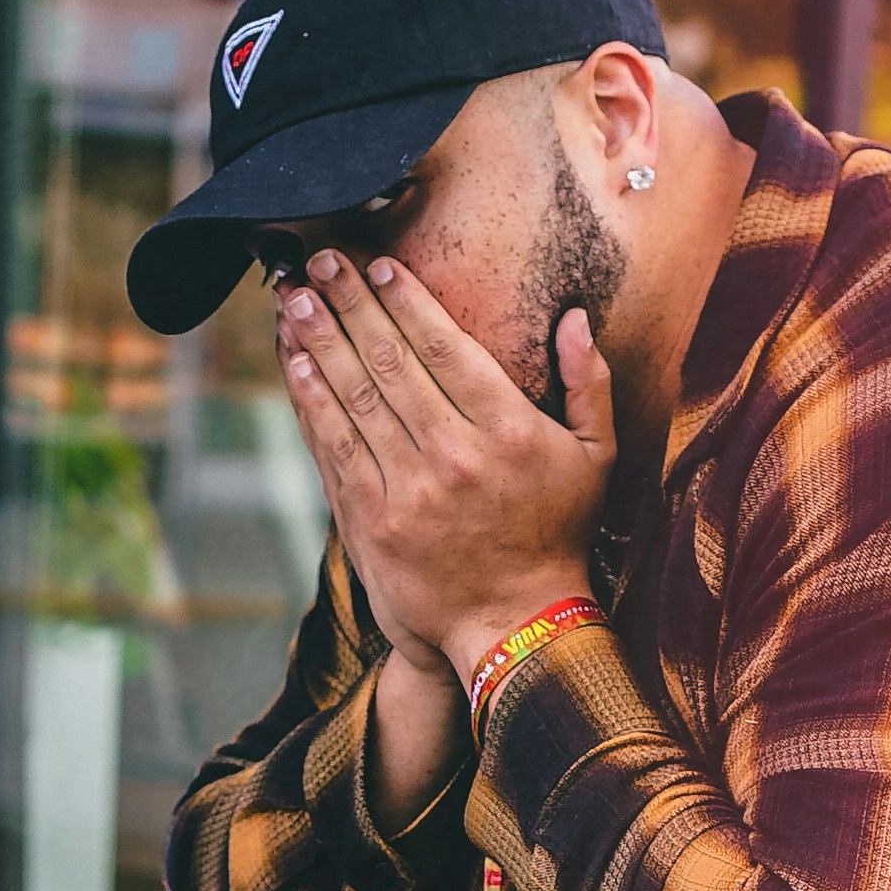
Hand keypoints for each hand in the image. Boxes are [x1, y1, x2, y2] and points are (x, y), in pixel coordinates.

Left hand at [274, 250, 614, 684]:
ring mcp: (408, 490)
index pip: (445, 348)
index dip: (406, 301)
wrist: (514, 628)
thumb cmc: (558, 537)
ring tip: (295, 299)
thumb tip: (574, 319)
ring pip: (355, 399)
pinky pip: (335, 449)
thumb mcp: (596, 458)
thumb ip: (588, 384)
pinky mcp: (372, 522)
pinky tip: (295, 365)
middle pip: (391, 362)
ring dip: (319, 343)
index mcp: (507, 430)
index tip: (379, 266)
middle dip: (352, 305)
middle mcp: (454, 454)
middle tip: (321, 262)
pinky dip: (311, 404)